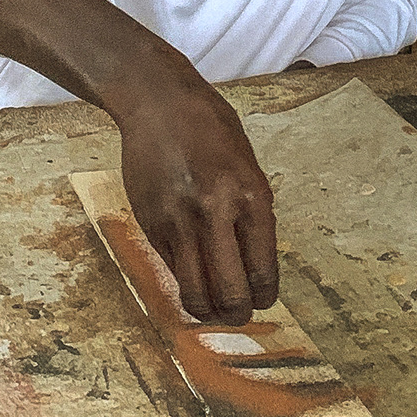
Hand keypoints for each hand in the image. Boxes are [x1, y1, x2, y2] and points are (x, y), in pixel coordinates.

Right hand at [111, 70, 277, 325]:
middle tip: (238, 314)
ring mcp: (179, 222)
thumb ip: (251, 212)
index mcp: (250, 196)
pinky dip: (183, 282)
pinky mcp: (150, 225)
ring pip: (195, 294)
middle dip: (238, 314)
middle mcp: (215, 213)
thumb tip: (253, 264)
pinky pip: (171, 271)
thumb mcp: (247, 164)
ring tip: (213, 307)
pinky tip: (190, 275)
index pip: (263, 271)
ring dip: (208, 311)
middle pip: (231, 293)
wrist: (157, 102)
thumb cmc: (210, 127)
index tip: (263, 301)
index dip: (265, 297)